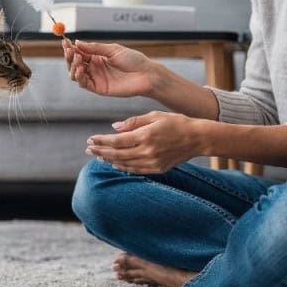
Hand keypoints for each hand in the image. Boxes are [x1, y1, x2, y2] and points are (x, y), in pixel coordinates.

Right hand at [64, 39, 155, 96]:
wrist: (145, 74)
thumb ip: (95, 47)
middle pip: (74, 63)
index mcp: (98, 56)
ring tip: (77, 59)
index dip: (71, 48)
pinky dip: (78, 76)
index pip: (79, 52)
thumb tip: (77, 42)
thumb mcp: (113, 49)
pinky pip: (83, 83)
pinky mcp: (98, 88)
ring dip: (72, 66)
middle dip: (70, 56)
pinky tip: (80, 68)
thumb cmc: (133, 60)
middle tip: (69, 50)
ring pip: (76, 74)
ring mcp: (96, 78)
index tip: (64, 42)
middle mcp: (95, 67)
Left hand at [85, 111, 202, 173]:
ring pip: (124, 164)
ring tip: (98, 156)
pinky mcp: (158, 169)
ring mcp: (153, 162)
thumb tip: (114, 128)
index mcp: (145, 136)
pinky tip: (115, 164)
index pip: (116, 141)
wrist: (198, 138)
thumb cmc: (176, 122)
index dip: (101, 141)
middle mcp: (147, 151)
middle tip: (88, 149)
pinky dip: (123, 167)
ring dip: (109, 160)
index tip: (90, 139)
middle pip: (117, 154)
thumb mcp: (155, 116)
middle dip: (100, 151)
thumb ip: (133, 122)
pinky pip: (136, 170)